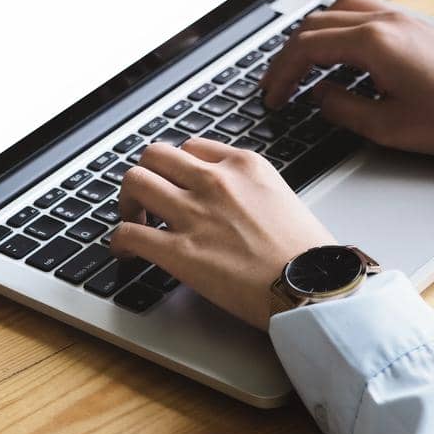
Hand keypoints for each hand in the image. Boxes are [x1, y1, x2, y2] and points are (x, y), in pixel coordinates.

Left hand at [111, 138, 334, 328]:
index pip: (192, 148)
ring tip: (132, 219)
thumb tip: (234, 205)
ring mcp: (194, 214)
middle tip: (146, 199)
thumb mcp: (283, 198)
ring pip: (135, 182)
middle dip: (146, 175)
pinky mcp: (180, 252)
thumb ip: (250, 192)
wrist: (313, 285)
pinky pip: (128, 233)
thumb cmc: (308, 252)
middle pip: (155, 155)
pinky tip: (124, 252)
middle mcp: (215, 181)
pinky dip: (119, 242)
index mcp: (244, 165)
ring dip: (126, 201)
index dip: (178, 168)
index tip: (176, 183)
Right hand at [259, 0, 433, 155]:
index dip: (281, 74)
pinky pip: (363, 12)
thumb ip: (342, 108)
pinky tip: (343, 57)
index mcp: (374, 43)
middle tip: (278, 85)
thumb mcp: (388, 127)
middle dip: (289, 54)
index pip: (306, 47)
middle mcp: (385, 20)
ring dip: (313, 34)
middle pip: (315, 22)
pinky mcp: (416, 24)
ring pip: (338, 8)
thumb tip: (318, 96)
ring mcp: (403, 17)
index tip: (273, 98)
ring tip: (304, 66)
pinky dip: (340, 28)